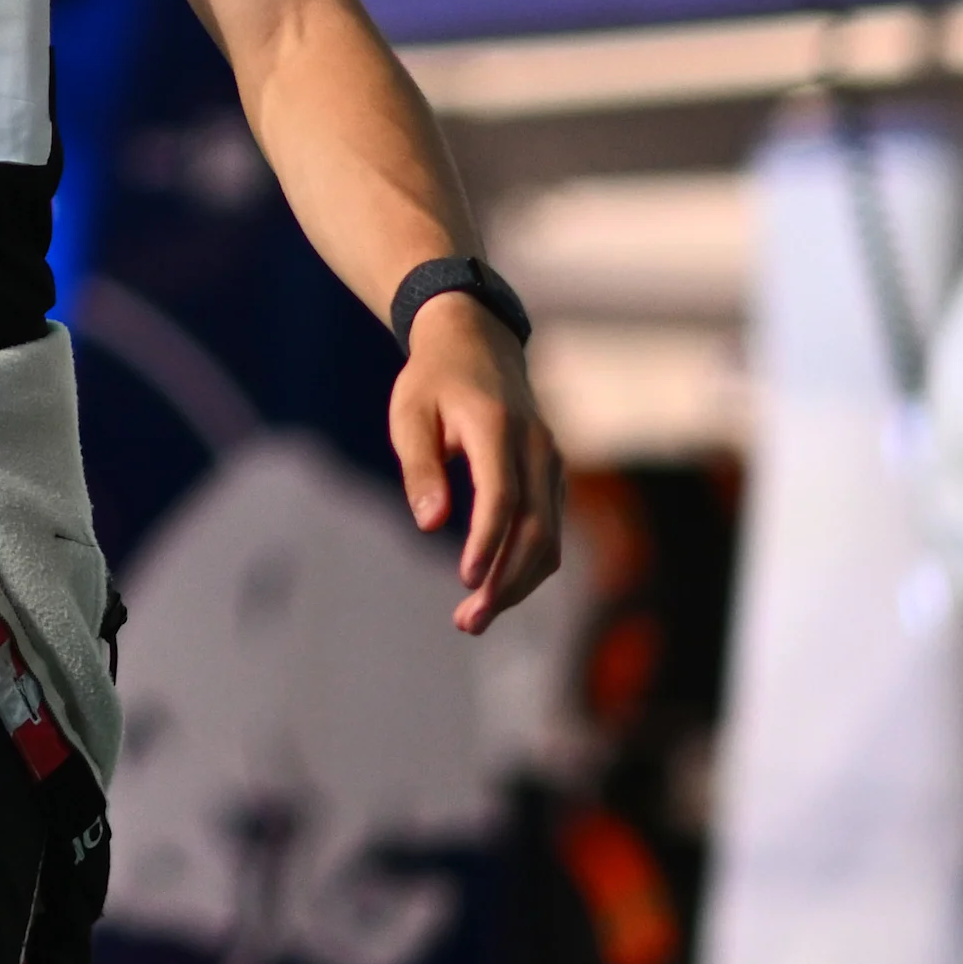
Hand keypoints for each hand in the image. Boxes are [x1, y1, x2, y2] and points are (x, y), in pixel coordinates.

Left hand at [386, 294, 563, 635]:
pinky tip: (495, 588)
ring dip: (518, 582)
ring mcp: (551, 462)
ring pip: (550, 536)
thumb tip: (429, 523)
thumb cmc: (433, 380)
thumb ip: (420, 467)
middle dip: (506, 581)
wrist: (477, 341)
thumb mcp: (410, 414)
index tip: (465, 581)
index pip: (503, 497)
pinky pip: (549, 528)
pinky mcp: (552, 475)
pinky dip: (527, 563)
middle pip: (536, 529)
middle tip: (468, 622)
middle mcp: (537, 447)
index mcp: (499, 429)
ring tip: (474, 617)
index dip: (487, 543)